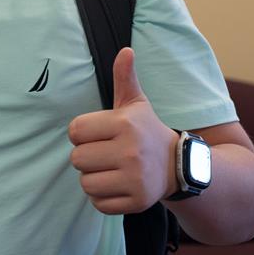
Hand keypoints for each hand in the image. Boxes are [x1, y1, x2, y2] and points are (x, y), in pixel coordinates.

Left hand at [68, 48, 177, 213]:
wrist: (178, 166)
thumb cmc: (147, 131)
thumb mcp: (136, 103)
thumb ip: (125, 77)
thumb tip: (126, 50)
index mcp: (124, 124)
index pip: (75, 131)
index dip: (82, 133)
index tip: (98, 134)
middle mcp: (130, 151)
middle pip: (77, 159)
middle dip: (87, 157)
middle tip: (105, 153)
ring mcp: (134, 179)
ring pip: (86, 183)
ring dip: (93, 178)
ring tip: (110, 170)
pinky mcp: (136, 202)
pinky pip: (98, 203)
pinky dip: (103, 198)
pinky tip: (117, 185)